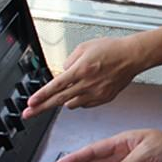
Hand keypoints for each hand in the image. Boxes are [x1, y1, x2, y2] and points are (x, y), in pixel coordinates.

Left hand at [22, 36, 142, 118]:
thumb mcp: (85, 47)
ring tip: (67, 92)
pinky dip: (81, 100)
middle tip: (28, 114)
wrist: (133, 56)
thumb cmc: (112, 49)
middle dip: (40, 108)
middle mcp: (87, 84)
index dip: (40, 96)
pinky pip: (86, 104)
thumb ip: (70, 60)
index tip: (30, 103)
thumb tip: (63, 71)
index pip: (55, 87)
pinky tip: (84, 91)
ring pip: (72, 105)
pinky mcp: (104, 99)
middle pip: (58, 100)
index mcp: (81, 70)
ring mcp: (96, 94)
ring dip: (65, 100)